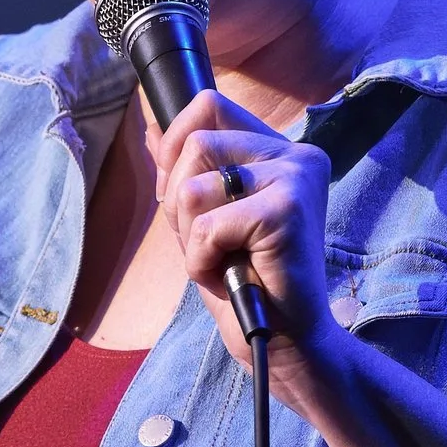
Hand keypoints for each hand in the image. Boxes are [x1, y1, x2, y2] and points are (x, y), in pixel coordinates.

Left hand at [153, 87, 346, 412]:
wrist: (285, 340)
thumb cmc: (247, 282)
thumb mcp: (207, 218)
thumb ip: (187, 171)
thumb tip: (152, 126)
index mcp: (281, 151)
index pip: (209, 105)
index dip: (175, 144)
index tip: (180, 196)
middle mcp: (295, 155)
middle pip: (196, 142)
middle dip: (179, 201)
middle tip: (207, 241)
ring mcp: (294, 178)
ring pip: (194, 184)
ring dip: (190, 235)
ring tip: (221, 260)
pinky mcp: (286, 209)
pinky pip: (206, 224)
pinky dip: (201, 259)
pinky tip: (227, 276)